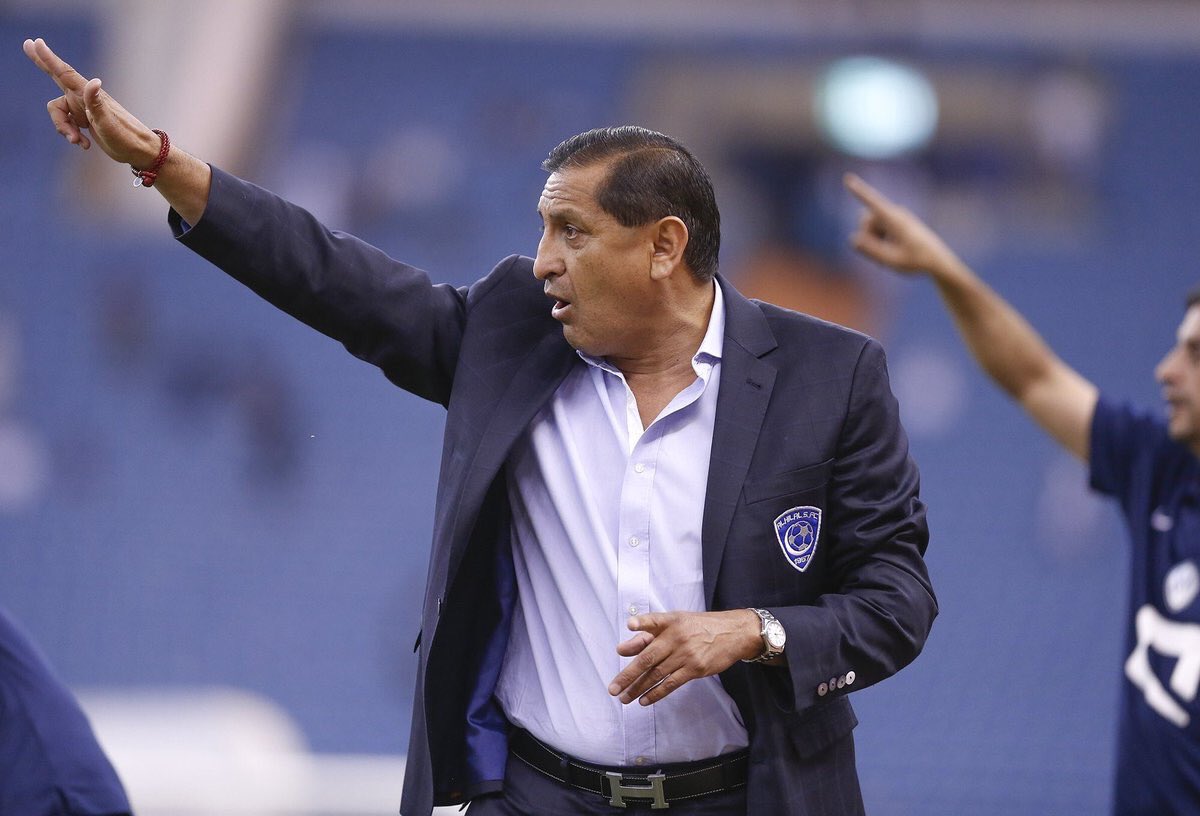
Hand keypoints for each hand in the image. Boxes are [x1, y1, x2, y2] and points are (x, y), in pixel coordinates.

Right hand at [23, 37, 160, 167]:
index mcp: (87, 95)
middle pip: (57, 77)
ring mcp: (83, 109)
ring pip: (58, 113)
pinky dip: (71, 135)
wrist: (139, 152)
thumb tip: (93, 81)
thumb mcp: (108, 122)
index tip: (35, 42)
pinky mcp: (84, 120)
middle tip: (26, 44)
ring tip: (78, 141)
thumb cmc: (126, 137)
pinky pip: (67, 124)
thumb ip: (96, 103)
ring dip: (64, 128)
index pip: (64, 73)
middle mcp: (83, 98)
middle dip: (42, 63)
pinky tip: (85, 145)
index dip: (48, 58)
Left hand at [607, 609, 762, 705]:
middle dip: (628, 674)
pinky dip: (656, 693)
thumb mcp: (676, 621)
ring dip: (638, 688)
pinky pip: (672, 683)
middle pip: (648, 657)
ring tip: (624, 698)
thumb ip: (648, 633)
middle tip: (613, 688)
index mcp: (671, 622)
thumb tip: (622, 648)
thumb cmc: (698, 627)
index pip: (653, 621)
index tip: (629, 625)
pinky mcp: (695, 669)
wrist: (732, 633)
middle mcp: (677, 637)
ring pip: (657, 674)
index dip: (642, 622)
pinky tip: (644, 700)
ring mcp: (686, 654)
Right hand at [844, 172, 961, 276]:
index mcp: (895, 220)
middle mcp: (895, 213)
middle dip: (866, 237)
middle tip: (879, 259)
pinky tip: (889, 253)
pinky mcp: (896, 223)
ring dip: (873, 241)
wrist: (938, 260)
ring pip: (870, 225)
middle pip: (866, 219)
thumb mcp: (892, 260)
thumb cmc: (917, 261)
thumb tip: (853, 239)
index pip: (873, 202)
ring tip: (887, 258)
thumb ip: (871, 250)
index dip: (858, 191)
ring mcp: (895, 217)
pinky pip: (878, 229)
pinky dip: (878, 241)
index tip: (847, 178)